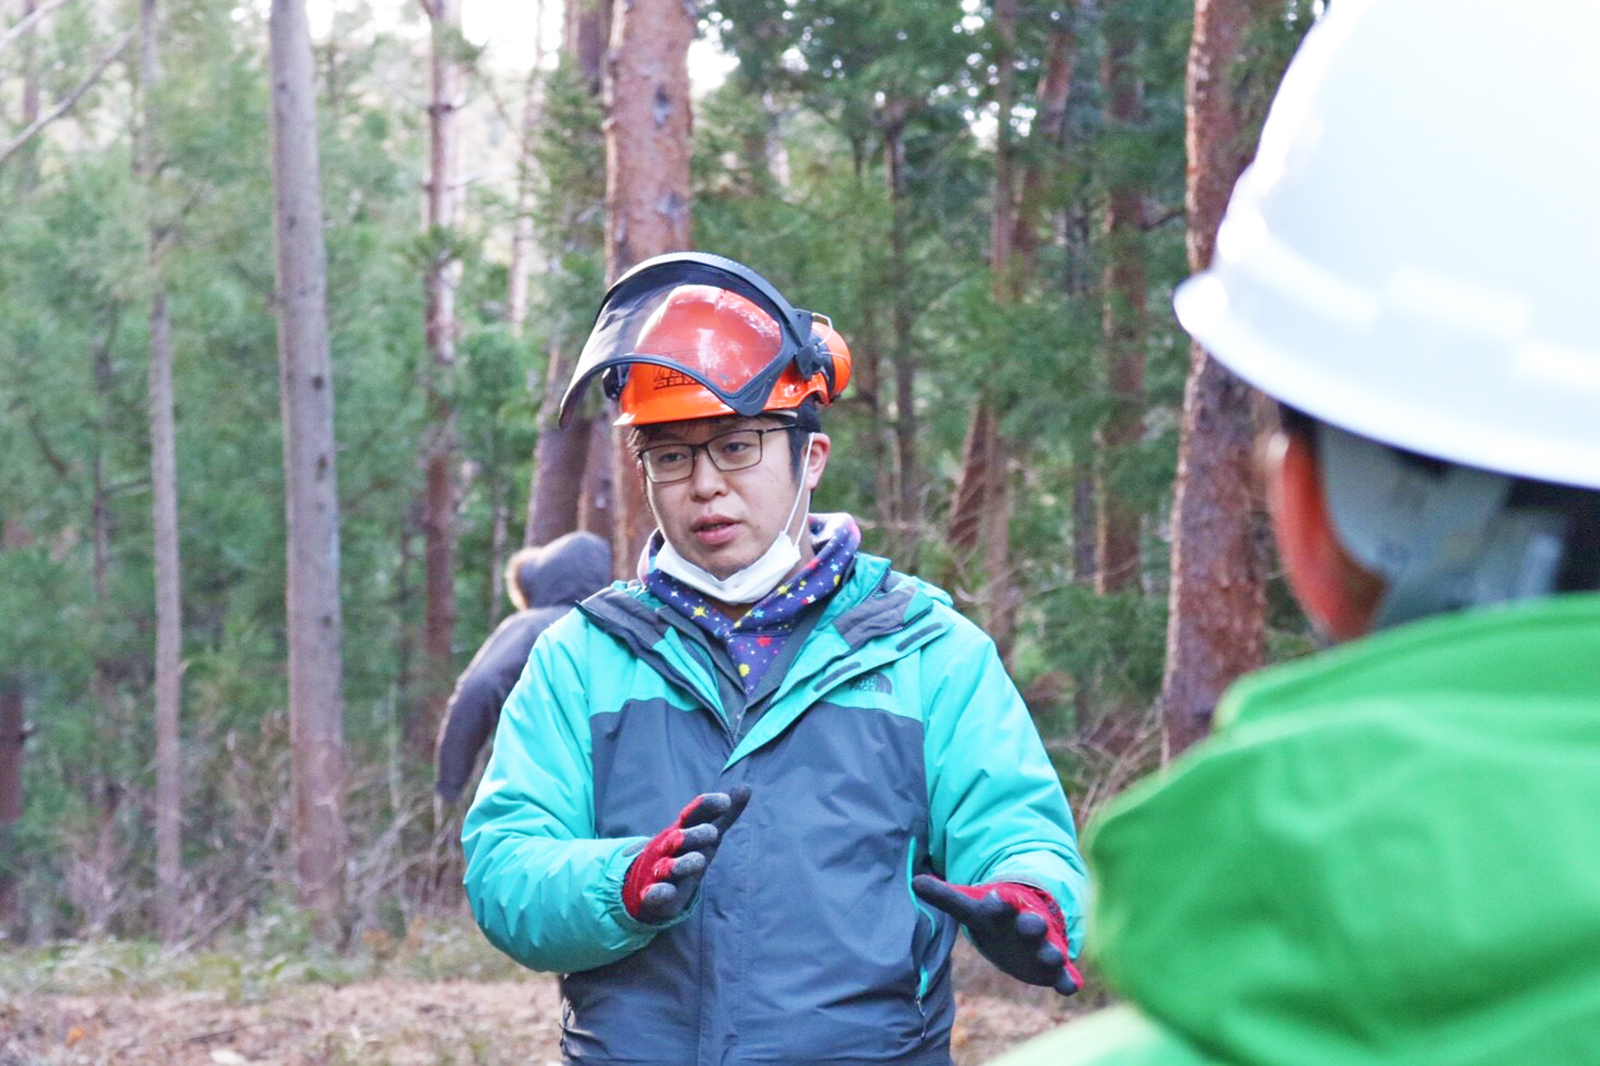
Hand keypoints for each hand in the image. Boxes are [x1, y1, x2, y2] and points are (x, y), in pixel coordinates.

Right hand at [623, 785, 751, 923]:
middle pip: (679, 839)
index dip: (707, 806)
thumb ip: (724, 815)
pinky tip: (664, 891)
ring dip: (681, 863)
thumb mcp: (706, 834)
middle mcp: (669, 848)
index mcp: (683, 831)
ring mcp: (659, 870)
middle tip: (712, 833)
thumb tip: (747, 787)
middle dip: (694, 835)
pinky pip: (652, 894)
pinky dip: (657, 893)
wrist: (647, 881)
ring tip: (699, 860)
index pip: (693, 814)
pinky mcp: (652, 895)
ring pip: (669, 866)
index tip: (725, 802)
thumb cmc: (684, 852)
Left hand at [912, 876, 1080, 995]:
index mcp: (1005, 910)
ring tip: (1055, 957)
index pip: (1001, 904)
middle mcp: (1027, 925)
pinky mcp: (1053, 968)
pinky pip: (1064, 974)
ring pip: (1051, 948)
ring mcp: (1043, 945)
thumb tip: (915, 881)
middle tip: (1033, 925)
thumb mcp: (970, 907)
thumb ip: (945, 897)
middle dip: (1033, 924)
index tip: (996, 897)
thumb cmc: (994, 918)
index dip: (999, 902)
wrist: (1025, 929)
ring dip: (1053, 952)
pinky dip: (1068, 980)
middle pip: (1032, 924)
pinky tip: (1072, 987)